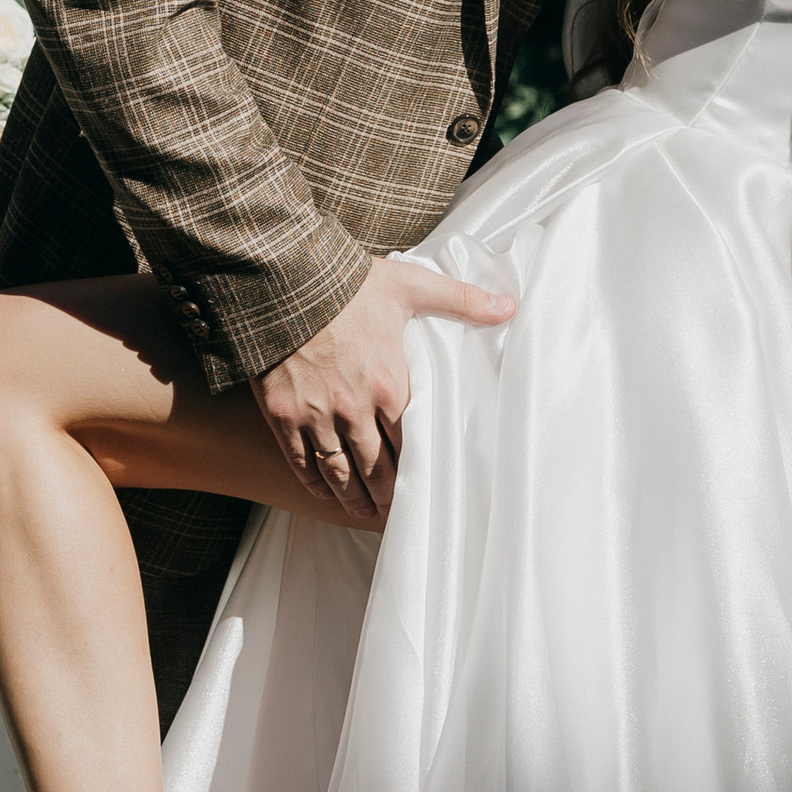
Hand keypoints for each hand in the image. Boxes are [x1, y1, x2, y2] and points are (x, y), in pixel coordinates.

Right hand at [251, 253, 514, 520]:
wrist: (287, 280)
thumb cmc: (351, 283)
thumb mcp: (412, 285)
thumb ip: (461, 300)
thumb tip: (507, 305)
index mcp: (390, 386)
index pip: (411, 442)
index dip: (419, 467)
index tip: (427, 484)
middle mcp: (354, 410)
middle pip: (375, 467)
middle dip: (387, 494)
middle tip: (395, 511)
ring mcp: (316, 416)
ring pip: (339, 471)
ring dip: (352, 497)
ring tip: (362, 511)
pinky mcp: (283, 416)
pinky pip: (301, 460)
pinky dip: (314, 480)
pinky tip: (323, 489)